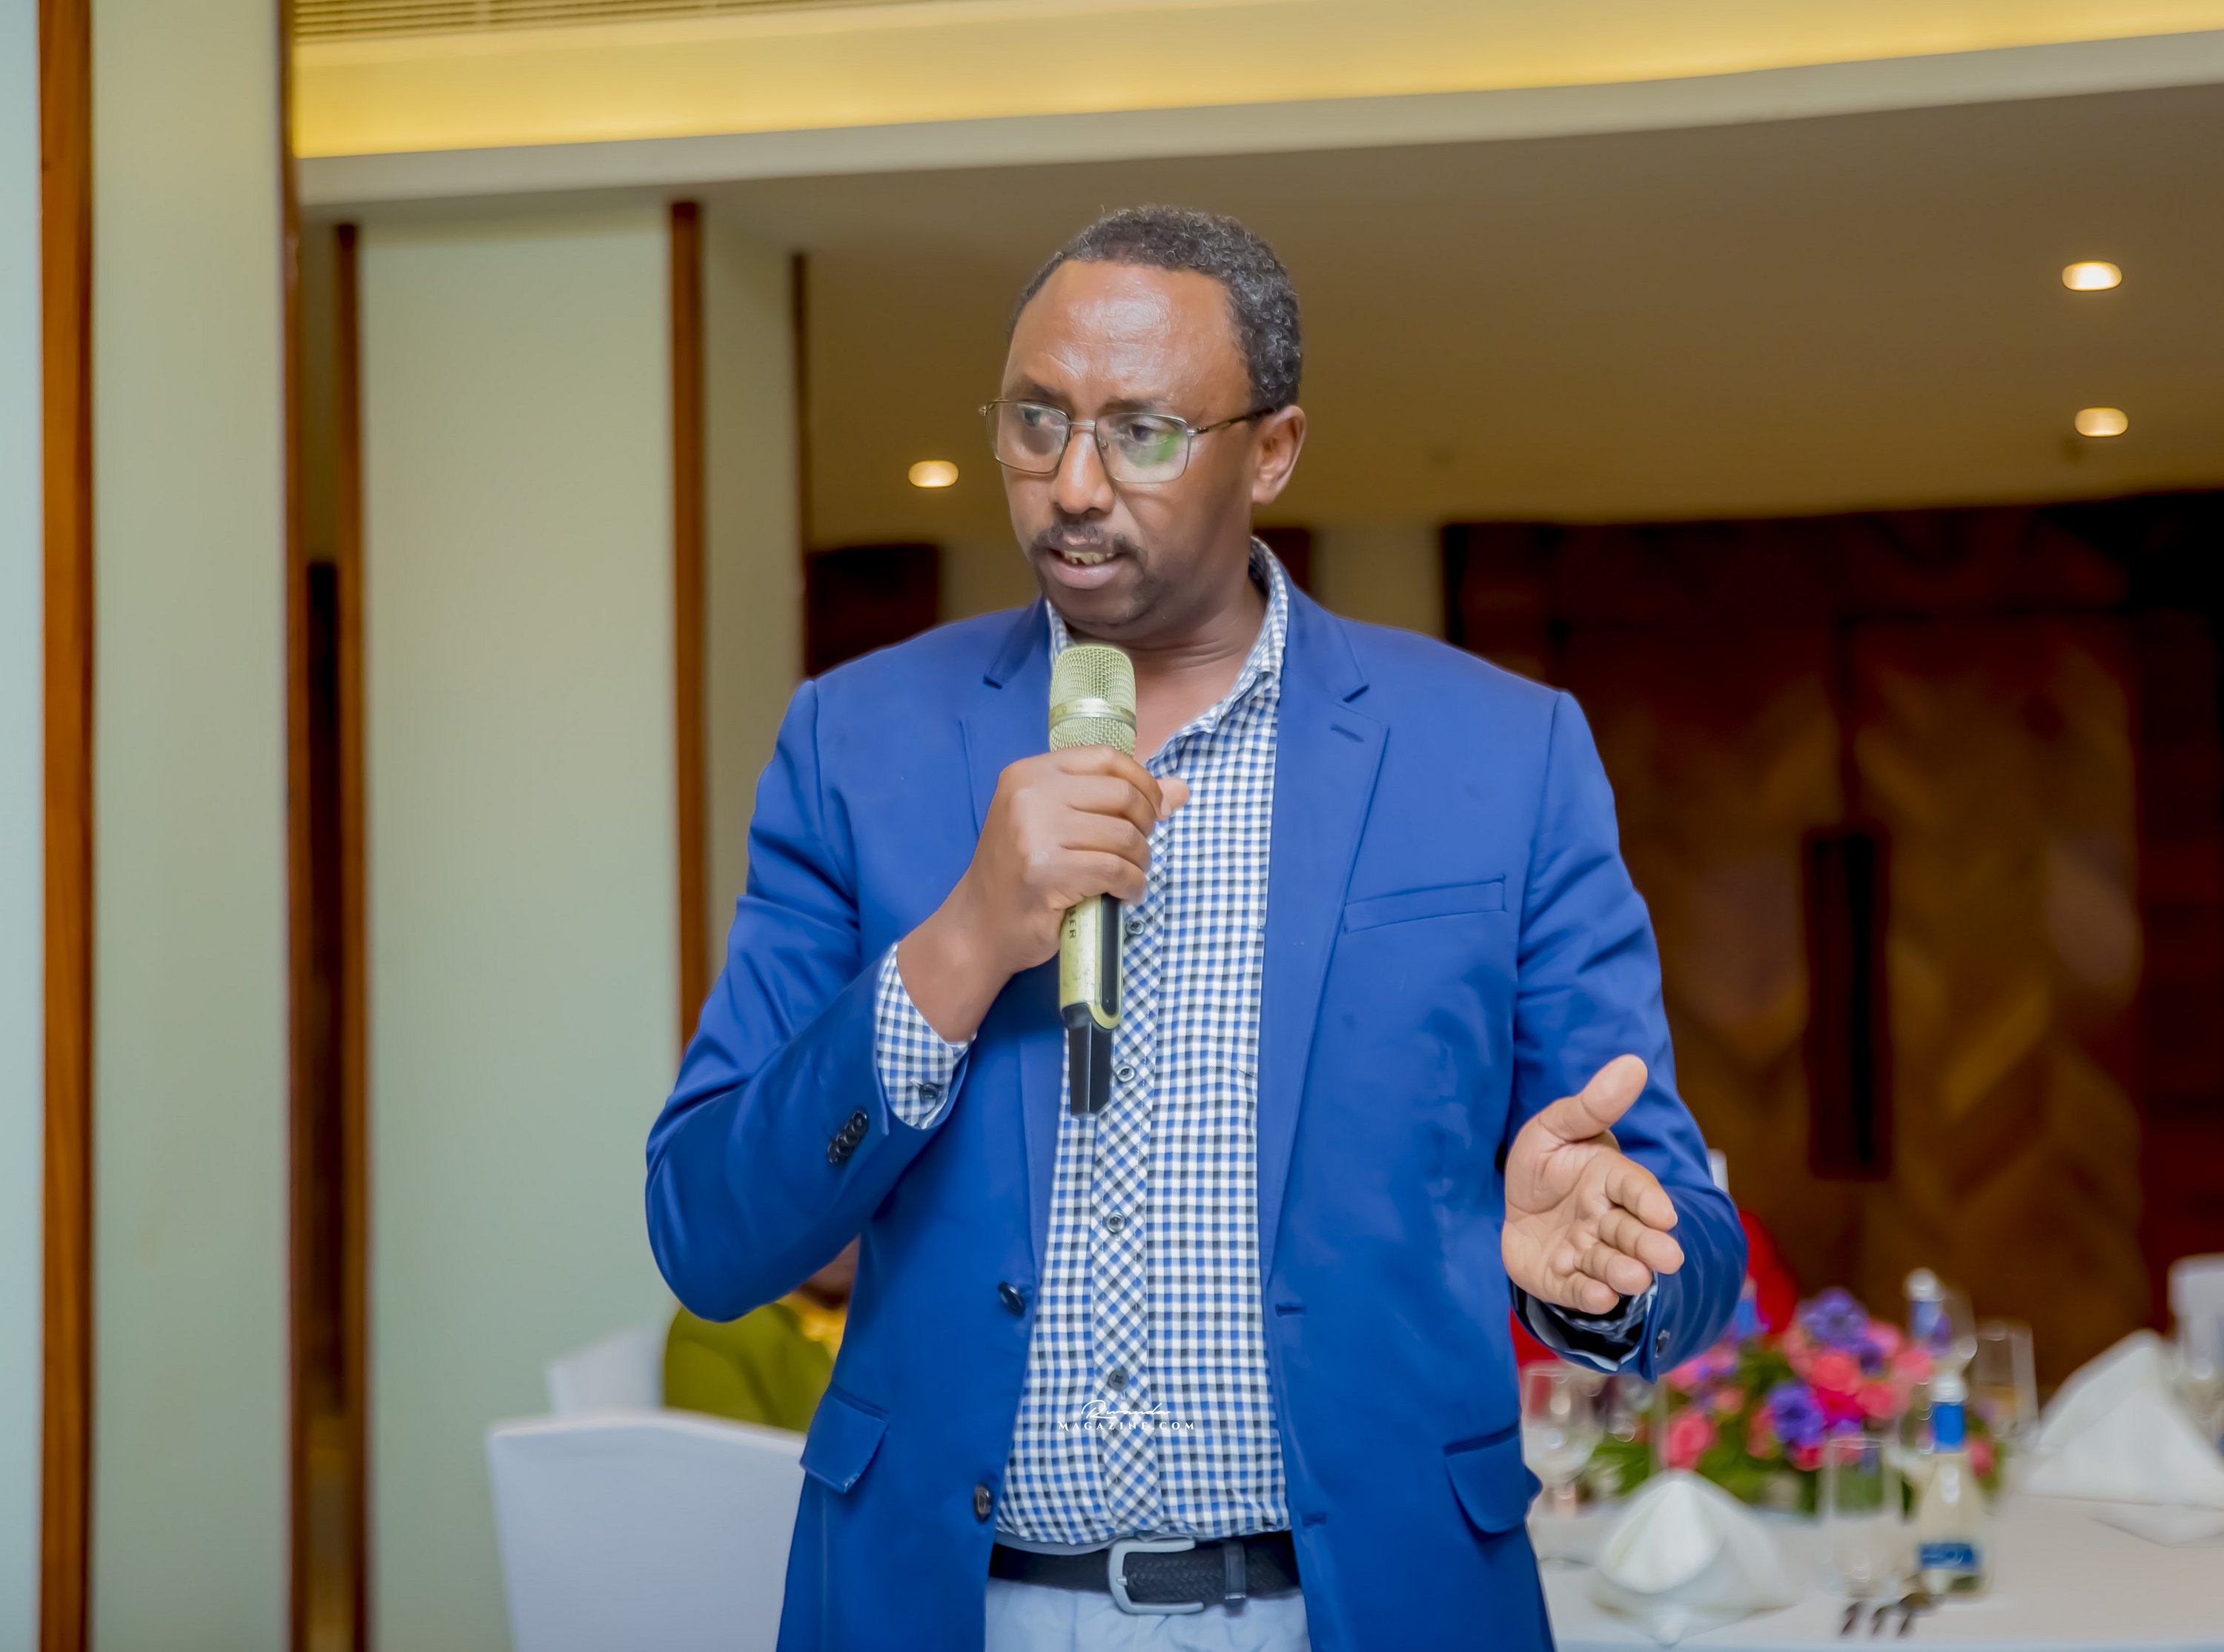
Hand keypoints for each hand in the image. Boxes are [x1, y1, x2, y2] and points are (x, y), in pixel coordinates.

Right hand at [897, 748, 1187, 1042]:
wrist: (979, 926)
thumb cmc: (1021, 873)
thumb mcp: (1059, 823)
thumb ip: (1116, 801)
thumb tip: (1181, 789)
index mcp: (1030, 773)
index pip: (1107, 758)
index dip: (1143, 782)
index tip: (1152, 810)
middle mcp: (1029, 795)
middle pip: (1122, 795)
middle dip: (1145, 826)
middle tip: (1137, 851)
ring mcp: (1035, 833)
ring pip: (1124, 836)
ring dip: (1140, 861)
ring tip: (1130, 876)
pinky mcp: (1047, 872)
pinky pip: (1117, 871)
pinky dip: (1133, 886)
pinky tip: (1125, 895)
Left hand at [1501, 1055, 1685, 1314]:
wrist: (1516, 1208)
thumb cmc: (1544, 1163)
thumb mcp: (1557, 1127)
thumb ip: (1592, 1104)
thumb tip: (1633, 1062)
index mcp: (1610, 1178)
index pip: (1634, 1187)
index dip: (1648, 1199)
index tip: (1663, 1213)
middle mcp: (1606, 1219)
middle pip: (1630, 1231)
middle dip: (1647, 1243)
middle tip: (1667, 1257)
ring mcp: (1586, 1251)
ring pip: (1609, 1263)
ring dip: (1623, 1271)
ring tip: (1635, 1278)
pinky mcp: (1563, 1280)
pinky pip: (1578, 1289)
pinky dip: (1590, 1295)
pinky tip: (1599, 1297)